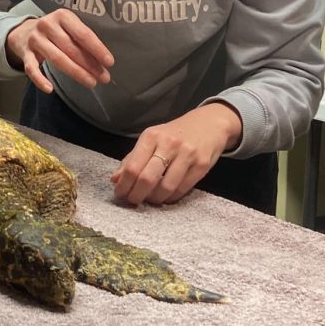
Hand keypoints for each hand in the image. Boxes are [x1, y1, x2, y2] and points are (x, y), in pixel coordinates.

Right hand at [5, 10, 113, 92]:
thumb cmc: (54, 31)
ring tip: (91, 83)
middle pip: (71, 48)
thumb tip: (103, 60)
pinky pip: (32, 69)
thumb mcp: (68, 26)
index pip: (83, 34)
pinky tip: (50, 89)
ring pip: (57, 58)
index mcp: (62, 16)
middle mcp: (47, 25)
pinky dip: (40, 80)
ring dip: (76, 73)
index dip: (97, 49)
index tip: (109, 62)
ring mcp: (35, 39)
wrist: (23, 31)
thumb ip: (82, 38)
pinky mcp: (25, 53)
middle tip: (104, 77)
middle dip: (90, 64)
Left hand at [110, 104, 242, 205]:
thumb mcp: (151, 140)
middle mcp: (168, 144)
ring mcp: (187, 154)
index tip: (120, 194)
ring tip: (151, 199)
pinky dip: (171, 197)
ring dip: (154, 199)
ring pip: (165, 187)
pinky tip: (166, 195)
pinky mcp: (202, 165)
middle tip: (133, 201)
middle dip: (136, 196)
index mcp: (151, 136)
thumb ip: (132, 159)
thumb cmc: (174, 134)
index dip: (123, 186)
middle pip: (147, 179)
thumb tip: (115, 180)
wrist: (209, 124)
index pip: (132, 167)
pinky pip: (182, 189)